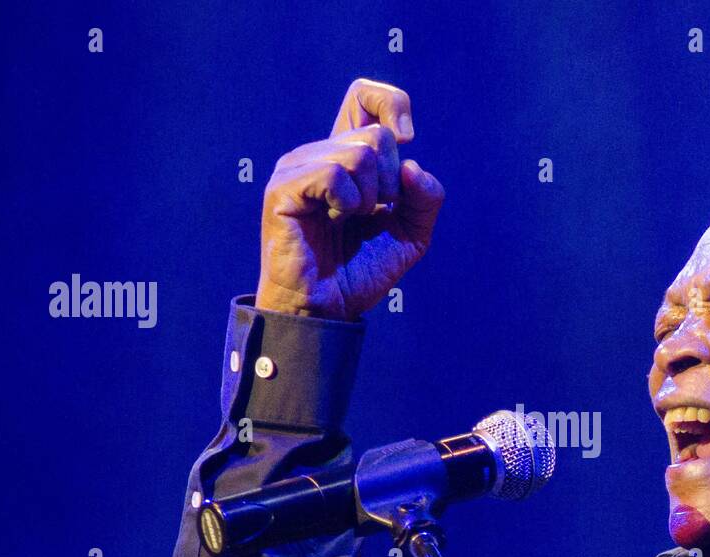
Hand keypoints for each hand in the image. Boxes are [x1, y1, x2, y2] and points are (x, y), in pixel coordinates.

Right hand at [255, 79, 444, 317]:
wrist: (328, 308)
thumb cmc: (360, 271)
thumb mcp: (411, 235)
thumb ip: (426, 198)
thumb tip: (412, 166)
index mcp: (346, 155)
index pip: (363, 95)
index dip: (393, 104)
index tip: (408, 139)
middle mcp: (319, 153)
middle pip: (376, 134)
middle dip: (392, 182)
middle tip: (372, 213)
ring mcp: (297, 167)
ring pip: (359, 152)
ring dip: (370, 197)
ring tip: (348, 221)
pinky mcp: (283, 188)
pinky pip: (332, 173)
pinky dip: (346, 201)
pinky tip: (332, 220)